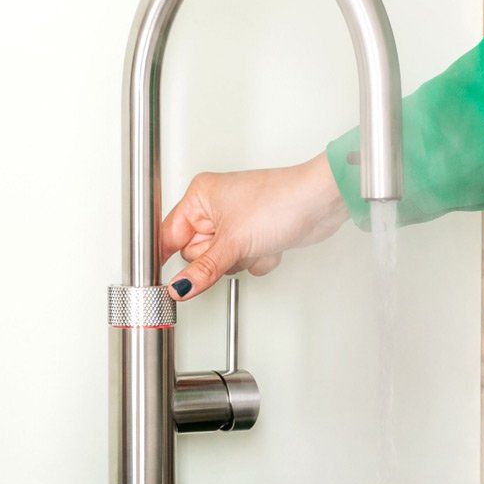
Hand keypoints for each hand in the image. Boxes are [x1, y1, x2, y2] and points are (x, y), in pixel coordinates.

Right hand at [161, 152, 348, 299]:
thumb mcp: (233, 242)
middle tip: (232, 248)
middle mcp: (216, 207)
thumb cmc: (280, 201)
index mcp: (201, 196)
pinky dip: (258, 259)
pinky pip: (245, 261)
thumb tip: (180, 288)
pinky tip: (270, 245)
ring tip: (255, 243)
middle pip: (196, 253)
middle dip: (218, 258)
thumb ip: (203, 270)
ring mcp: (237, 222)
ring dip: (241, 260)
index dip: (166, 259)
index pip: (169, 236)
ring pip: (222, 261)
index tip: (162, 282)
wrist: (321, 203)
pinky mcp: (256, 235)